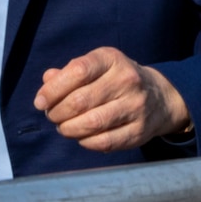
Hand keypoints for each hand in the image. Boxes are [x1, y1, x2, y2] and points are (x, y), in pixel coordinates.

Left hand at [35, 47, 191, 151]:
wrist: (159, 97)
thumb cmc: (116, 81)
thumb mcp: (96, 67)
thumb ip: (69, 73)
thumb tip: (47, 80)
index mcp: (112, 59)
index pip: (78, 71)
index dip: (53, 90)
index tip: (40, 102)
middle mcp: (127, 80)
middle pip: (80, 101)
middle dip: (58, 113)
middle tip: (53, 116)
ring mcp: (136, 106)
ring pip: (92, 123)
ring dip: (69, 129)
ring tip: (64, 127)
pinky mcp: (139, 130)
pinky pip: (105, 141)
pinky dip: (86, 142)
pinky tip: (81, 137)